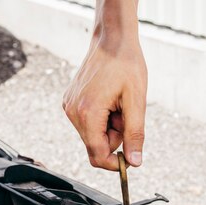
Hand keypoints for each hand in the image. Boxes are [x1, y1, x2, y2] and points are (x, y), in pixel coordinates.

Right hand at [63, 1, 146, 170]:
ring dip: (109, 126)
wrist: (112, 39)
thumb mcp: (137, 101)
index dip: (115, 163)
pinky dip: (102, 117)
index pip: (97, 155)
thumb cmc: (126, 64)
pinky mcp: (70, 102)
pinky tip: (108, 99)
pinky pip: (88, 122)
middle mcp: (73, 112)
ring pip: (93, 135)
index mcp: (88, 113)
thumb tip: (134, 162)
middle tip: (126, 113)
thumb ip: (135, 134)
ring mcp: (69, 106)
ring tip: (117, 103)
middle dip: (114, 136)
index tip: (130, 159)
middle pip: (96, 146)